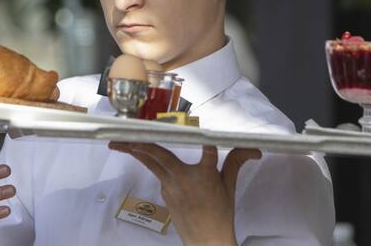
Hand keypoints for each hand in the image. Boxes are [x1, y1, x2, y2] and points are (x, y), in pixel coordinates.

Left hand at [109, 142, 260, 245]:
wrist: (206, 241)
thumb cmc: (220, 213)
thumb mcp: (229, 186)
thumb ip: (236, 162)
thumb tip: (254, 150)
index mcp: (204, 175)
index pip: (207, 152)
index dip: (207, 144)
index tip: (205, 136)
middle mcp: (184, 179)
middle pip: (159, 155)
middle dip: (139, 144)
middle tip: (123, 134)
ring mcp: (171, 187)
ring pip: (152, 164)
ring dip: (135, 152)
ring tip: (117, 143)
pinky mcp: (165, 194)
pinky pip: (159, 175)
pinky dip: (152, 165)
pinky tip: (143, 157)